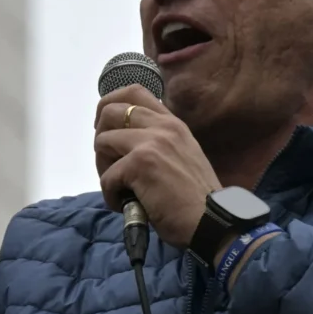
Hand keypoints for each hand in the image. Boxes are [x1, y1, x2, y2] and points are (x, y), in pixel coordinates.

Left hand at [94, 85, 221, 247]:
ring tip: (119, 187)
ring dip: (103, 168)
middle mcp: (163, 126)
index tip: (107, 128)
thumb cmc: (196, 198)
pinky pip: (106, 176)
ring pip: (102, 142)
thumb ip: (158, 142)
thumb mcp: (181, 156)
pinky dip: (110, 195)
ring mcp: (151, 142)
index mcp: (172, 123)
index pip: (133, 92)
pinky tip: (125, 205)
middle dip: (101, 138)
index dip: (110, 105)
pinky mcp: (140, 164)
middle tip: (109, 164)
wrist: (211, 221)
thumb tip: (122, 142)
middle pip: (109, 111)